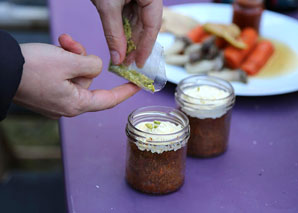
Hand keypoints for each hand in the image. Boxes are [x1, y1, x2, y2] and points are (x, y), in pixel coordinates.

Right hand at [14, 34, 139, 118]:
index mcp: (76, 104)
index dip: (125, 92)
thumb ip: (91, 65)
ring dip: (70, 57)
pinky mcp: (46, 93)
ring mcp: (55, 100)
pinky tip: (52, 52)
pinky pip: (62, 77)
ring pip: (74, 74)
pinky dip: (61, 63)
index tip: (137, 86)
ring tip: (58, 46)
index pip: (109, 100)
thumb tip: (96, 68)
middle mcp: (67, 106)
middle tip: (69, 44)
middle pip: (88, 79)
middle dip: (82, 59)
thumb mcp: (69, 62)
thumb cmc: (32, 69)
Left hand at [91, 0, 162, 66]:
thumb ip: (113, 32)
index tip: (138, 64)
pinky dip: (122, 30)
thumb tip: (118, 58)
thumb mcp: (107, 5)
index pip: (152, 27)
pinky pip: (129, 17)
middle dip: (134, 46)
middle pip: (146, 27)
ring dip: (127, 40)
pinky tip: (118, 42)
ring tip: (121, 56)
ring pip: (137, 23)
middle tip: (126, 63)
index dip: (145, 48)